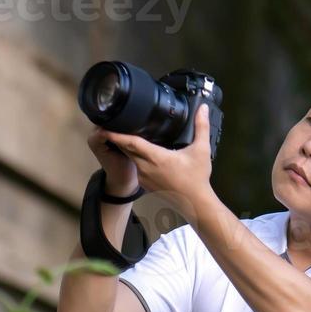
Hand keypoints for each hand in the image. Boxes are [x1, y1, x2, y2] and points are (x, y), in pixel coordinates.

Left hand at [97, 105, 214, 216]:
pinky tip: (137, 152)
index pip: (132, 143)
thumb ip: (201, 126)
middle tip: (114, 125)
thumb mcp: (201, 149)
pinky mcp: (145, 184)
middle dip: (119, 138)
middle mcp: (146, 168)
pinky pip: (136, 168)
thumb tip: (203, 109)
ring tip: (123, 136)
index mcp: (156, 158)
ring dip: (126, 148)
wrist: (195, 202)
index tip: (108, 127)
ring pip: (131, 158)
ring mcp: (144, 177)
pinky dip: (134, 159)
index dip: (118, 134)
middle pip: (127, 149)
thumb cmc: (197, 177)